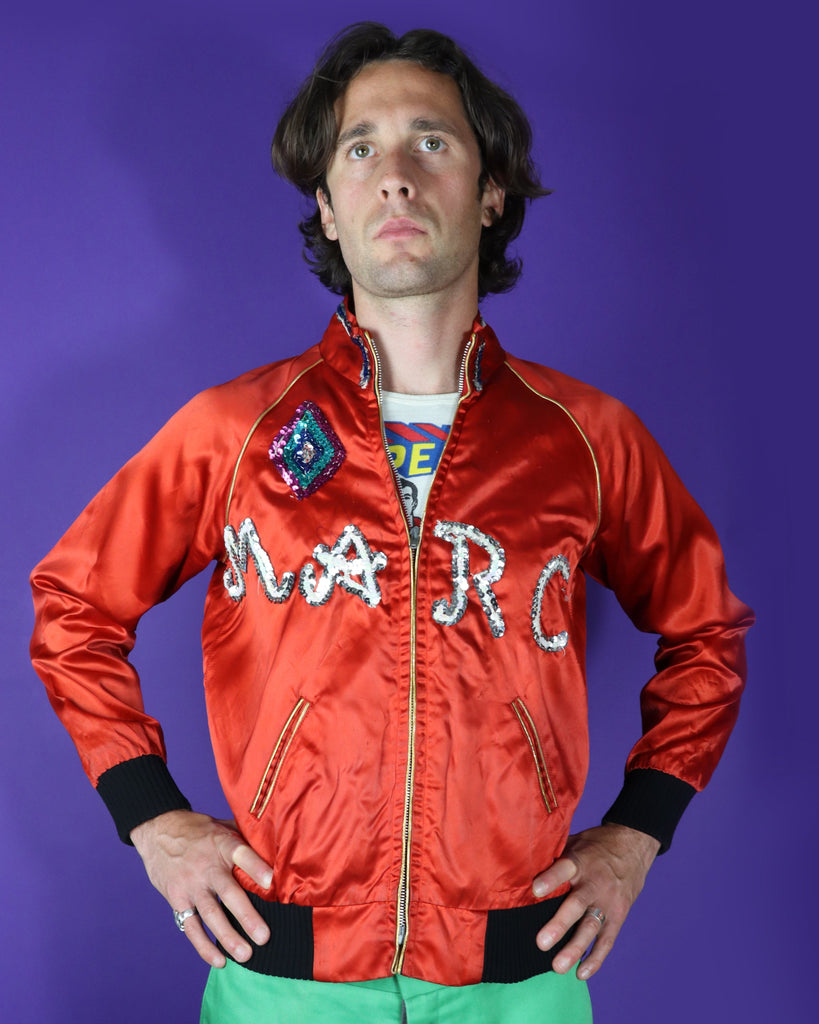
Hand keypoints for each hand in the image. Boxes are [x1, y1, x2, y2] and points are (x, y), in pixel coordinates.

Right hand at [130, 810, 273, 967]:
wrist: (159, 830)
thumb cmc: (199, 830)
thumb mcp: (223, 825)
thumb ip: (245, 838)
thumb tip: (277, 851)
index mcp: (222, 843)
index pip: (241, 853)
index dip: (256, 866)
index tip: (271, 880)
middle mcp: (207, 866)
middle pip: (228, 892)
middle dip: (246, 916)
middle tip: (263, 936)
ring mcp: (191, 884)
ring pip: (210, 914)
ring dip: (227, 936)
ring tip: (245, 955)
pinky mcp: (177, 899)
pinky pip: (191, 926)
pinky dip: (204, 945)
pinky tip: (219, 960)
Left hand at [532, 823, 659, 979]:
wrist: (633, 845)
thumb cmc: (594, 845)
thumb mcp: (575, 841)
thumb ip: (554, 854)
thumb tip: (520, 860)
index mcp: (581, 860)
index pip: (565, 868)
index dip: (551, 879)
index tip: (535, 890)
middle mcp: (595, 883)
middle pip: (577, 905)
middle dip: (559, 924)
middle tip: (541, 942)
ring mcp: (608, 902)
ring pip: (591, 927)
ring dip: (575, 948)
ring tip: (557, 966)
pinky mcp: (618, 915)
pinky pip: (607, 940)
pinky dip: (595, 958)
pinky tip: (580, 973)